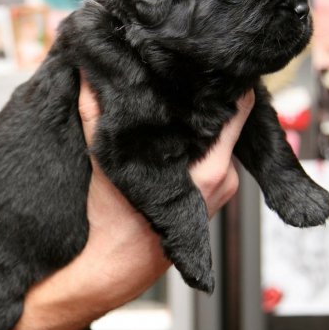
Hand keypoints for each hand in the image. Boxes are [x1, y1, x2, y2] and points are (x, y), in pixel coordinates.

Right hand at [77, 77, 254, 306]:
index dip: (228, 81)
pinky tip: (176, 136)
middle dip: (207, 100)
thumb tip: (86, 74)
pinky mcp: (216, 194)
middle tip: (182, 78)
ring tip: (175, 105)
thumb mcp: (104, 163)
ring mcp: (224, 188)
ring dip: (202, 123)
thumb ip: (96, 115)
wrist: (116, 268)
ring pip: (221, 139)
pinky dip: (200, 143)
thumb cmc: (114, 225)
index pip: (242, 110)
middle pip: (230, 121)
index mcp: (210, 170)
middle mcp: (226, 178)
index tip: (208, 62)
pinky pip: (216, 156)